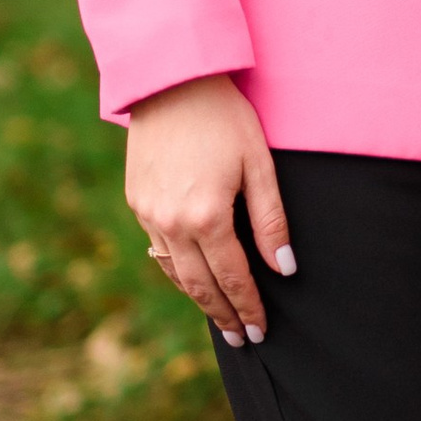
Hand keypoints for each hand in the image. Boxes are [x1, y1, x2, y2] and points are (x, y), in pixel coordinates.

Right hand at [125, 73, 291, 344]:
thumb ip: (271, 220)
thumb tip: (284, 268)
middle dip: (224, 315)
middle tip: (242, 339)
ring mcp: (148, 213)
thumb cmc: (225, 117)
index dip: (248, 307)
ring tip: (220, 317)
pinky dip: (176, 270)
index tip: (260, 331)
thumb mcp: (259, 165)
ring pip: (174, 272)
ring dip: (198, 297)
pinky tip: (192, 277)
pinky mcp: (136, 200)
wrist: (171, 81)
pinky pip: (157, 248)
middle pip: (200, 285)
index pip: (233, 278)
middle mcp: (171, 222)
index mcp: (207, 216)